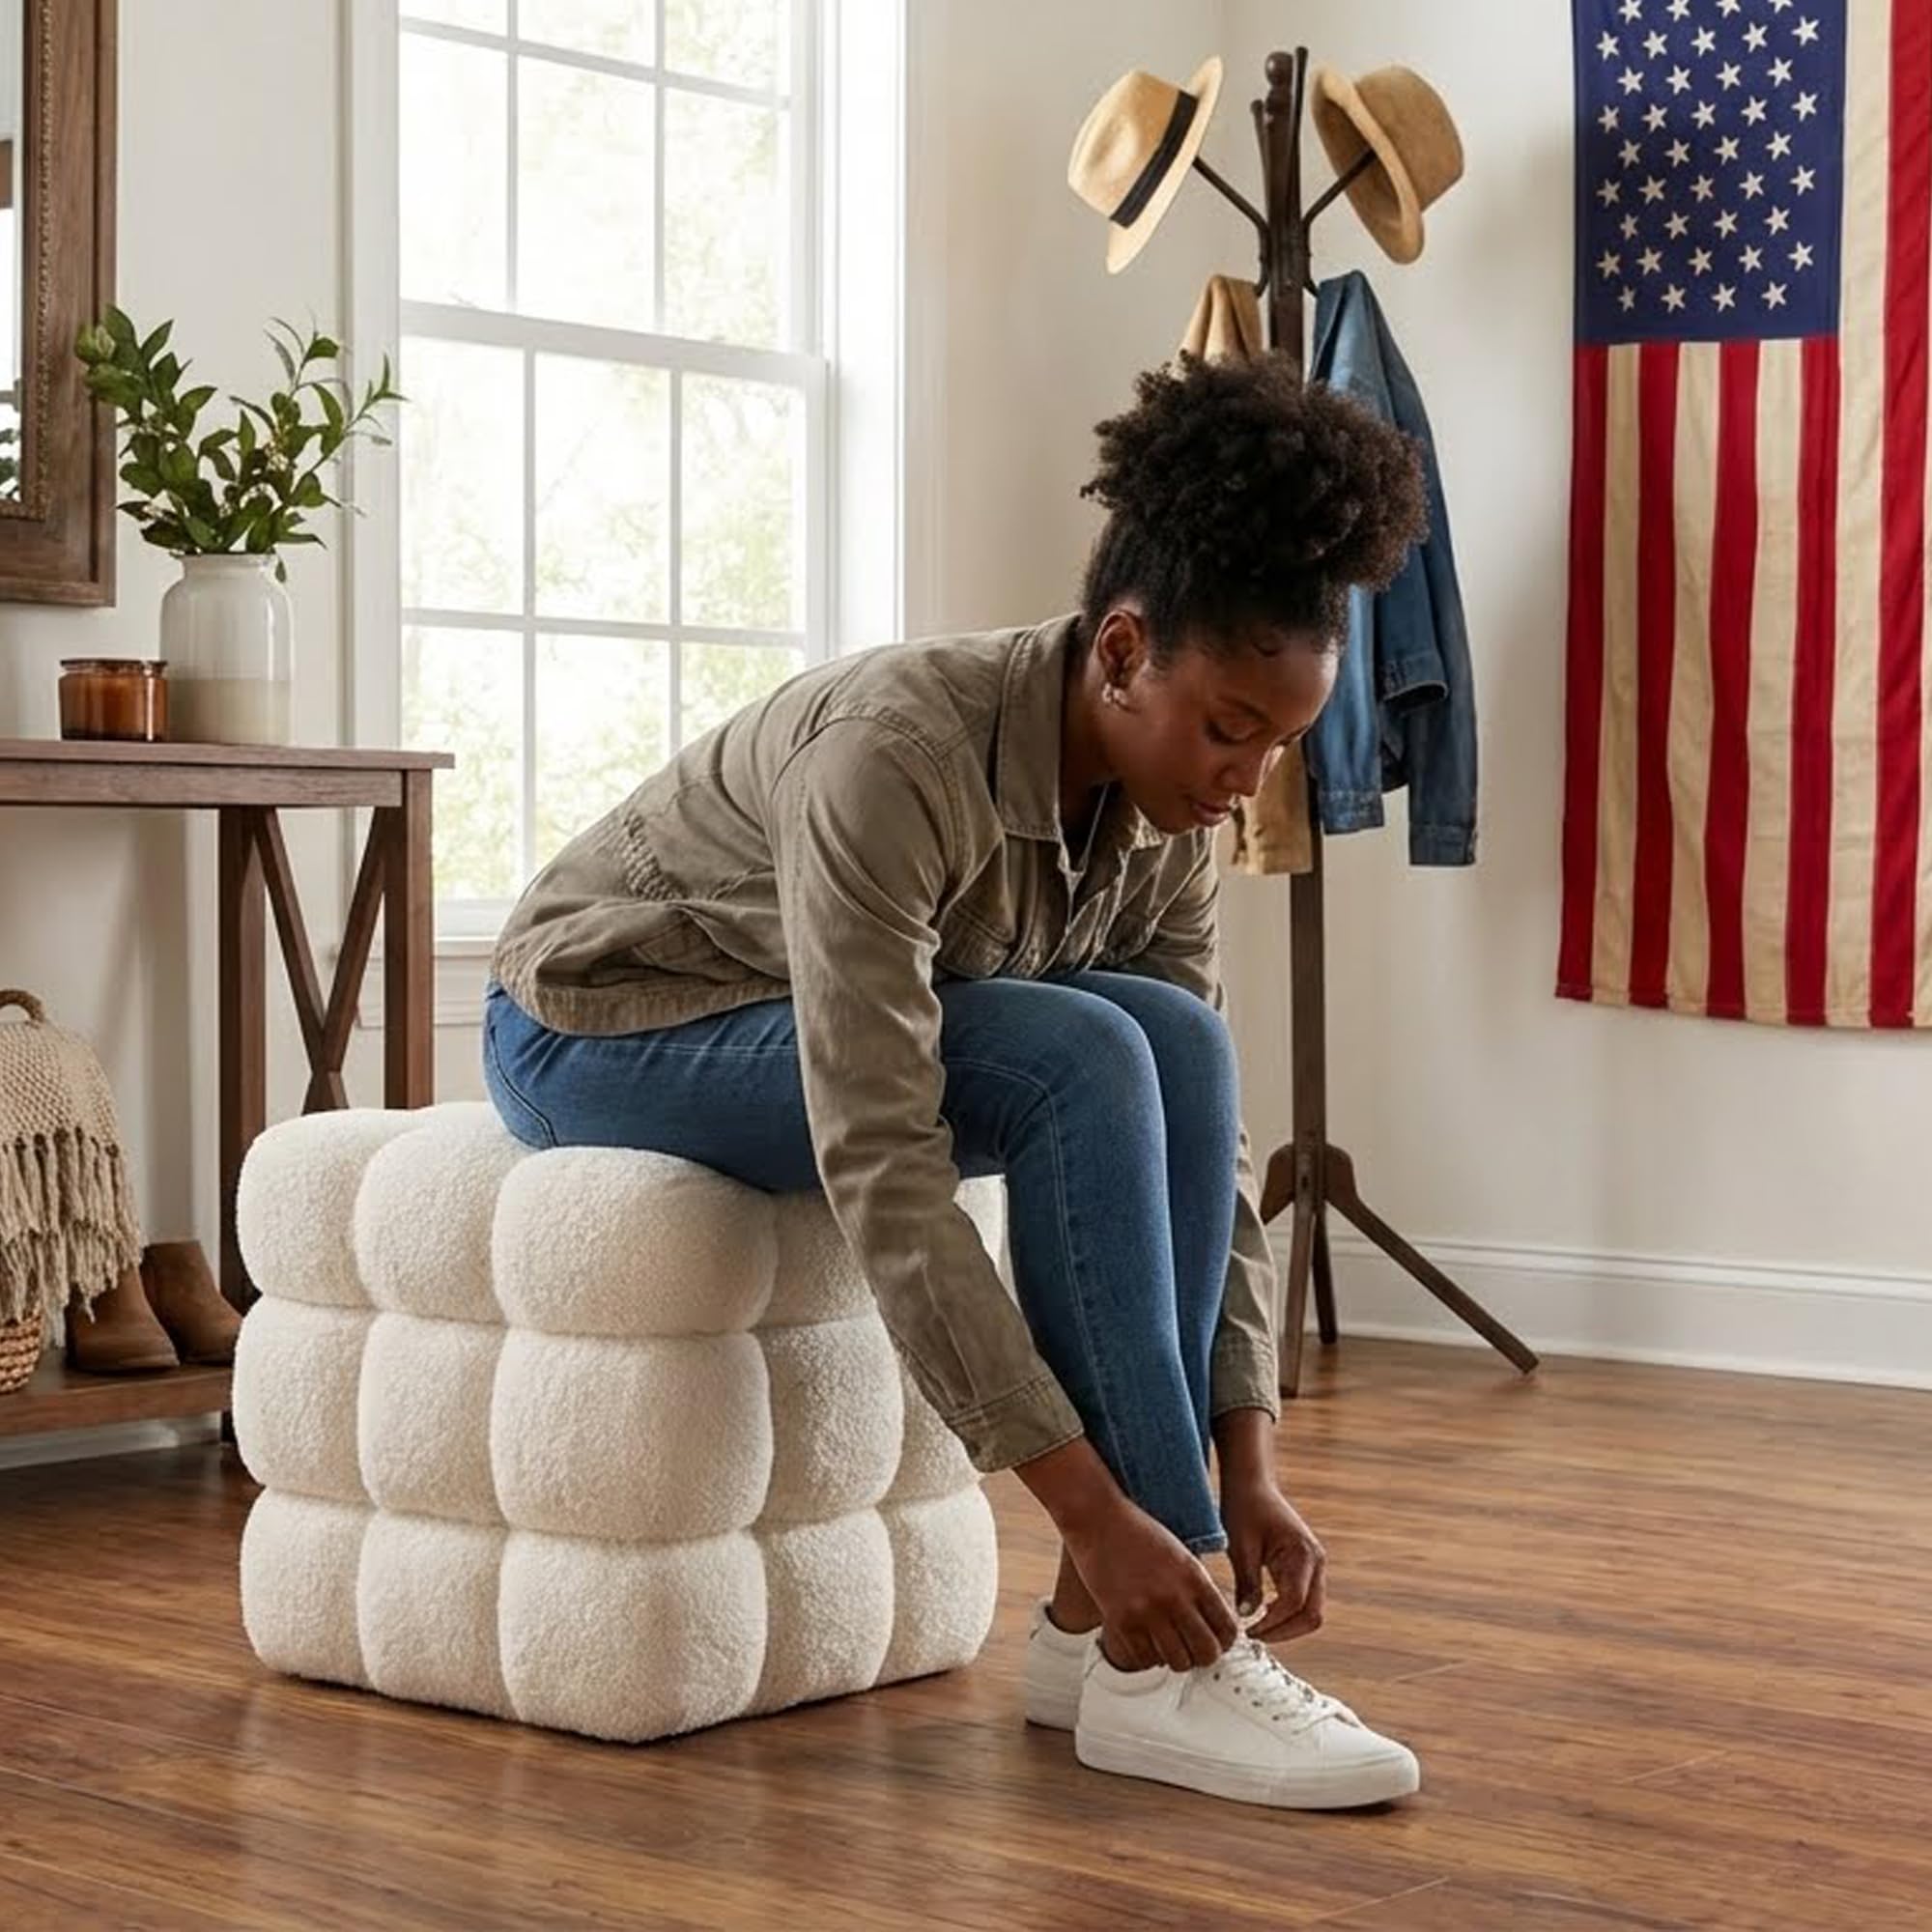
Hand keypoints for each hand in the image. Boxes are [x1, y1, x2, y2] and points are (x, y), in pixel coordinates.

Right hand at [1062, 1498, 1238, 1673]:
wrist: (1097, 1519)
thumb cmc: (1139, 1534)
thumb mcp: (1180, 1555)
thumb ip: (1197, 1589)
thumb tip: (1210, 1627)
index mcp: (1195, 1578)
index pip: (1227, 1628)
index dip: (1225, 1642)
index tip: (1216, 1641)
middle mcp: (1175, 1597)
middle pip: (1207, 1653)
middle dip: (1204, 1656)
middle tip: (1194, 1650)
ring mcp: (1147, 1611)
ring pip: (1178, 1662)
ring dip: (1176, 1658)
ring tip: (1169, 1646)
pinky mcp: (1120, 1620)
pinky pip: (1145, 1659)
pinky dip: (1149, 1656)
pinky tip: (1147, 1641)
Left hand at [1222, 1477, 1326, 1643]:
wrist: (1252, 1484)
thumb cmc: (1244, 1508)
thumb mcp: (1240, 1546)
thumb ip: (1247, 1584)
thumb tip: (1247, 1618)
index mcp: (1302, 1553)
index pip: (1294, 1602)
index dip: (1272, 1623)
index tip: (1247, 1631)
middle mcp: (1316, 1562)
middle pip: (1312, 1614)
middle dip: (1285, 1631)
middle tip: (1254, 1635)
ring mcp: (1315, 1566)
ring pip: (1312, 1611)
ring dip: (1288, 1625)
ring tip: (1257, 1628)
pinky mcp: (1308, 1568)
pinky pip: (1305, 1600)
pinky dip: (1288, 1614)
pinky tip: (1263, 1614)